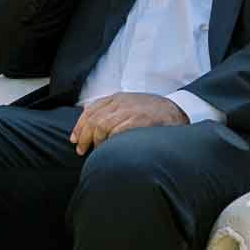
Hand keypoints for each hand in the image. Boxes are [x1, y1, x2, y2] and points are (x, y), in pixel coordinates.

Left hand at [71, 92, 185, 154]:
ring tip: (95, 151)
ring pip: (102, 125)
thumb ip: (110, 108)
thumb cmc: (151, 112)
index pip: (90, 110)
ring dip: (95, 141)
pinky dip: (109, 141)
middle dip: (84, 136)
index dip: (79, 126)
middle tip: (80, 150)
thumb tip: (86, 112)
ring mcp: (130, 111)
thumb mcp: (129, 103)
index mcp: (117, 98)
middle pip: (93, 119)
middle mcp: (121, 102)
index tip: (74, 139)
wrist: (176, 111)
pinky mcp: (139, 120)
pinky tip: (109, 149)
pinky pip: (117, 131)